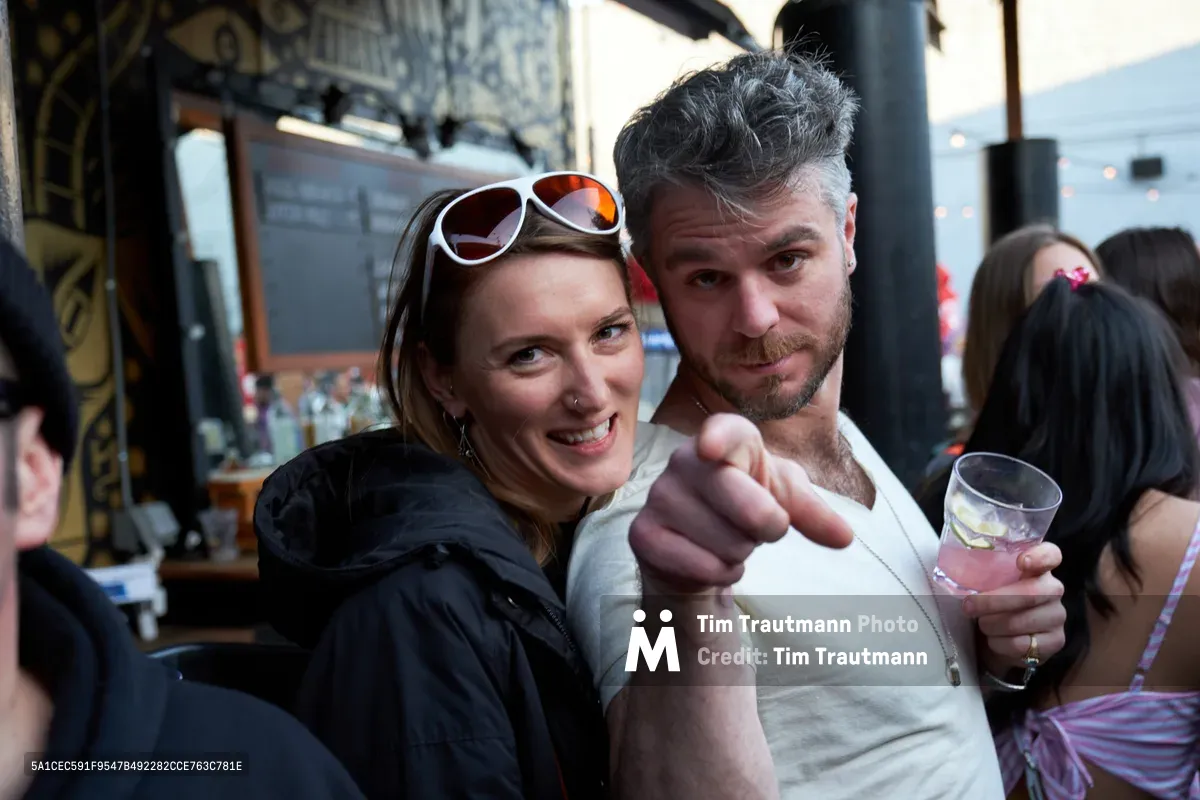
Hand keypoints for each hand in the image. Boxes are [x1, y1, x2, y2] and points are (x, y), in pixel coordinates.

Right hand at [628, 413, 853, 596]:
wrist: (696, 544)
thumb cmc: (745, 508)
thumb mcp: (784, 500)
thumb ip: (815, 514)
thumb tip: (845, 537)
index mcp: (725, 441)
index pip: (724, 433)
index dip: (720, 439)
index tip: (712, 449)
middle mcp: (685, 460)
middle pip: (743, 502)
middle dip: (768, 525)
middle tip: (762, 526)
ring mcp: (659, 497)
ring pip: (727, 542)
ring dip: (740, 552)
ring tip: (726, 540)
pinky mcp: (643, 534)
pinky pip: (702, 566)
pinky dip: (718, 572)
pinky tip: (708, 559)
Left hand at [962, 542, 1066, 672]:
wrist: (1002, 641)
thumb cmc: (993, 605)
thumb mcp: (989, 586)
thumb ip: (984, 576)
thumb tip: (957, 572)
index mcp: (1037, 568)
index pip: (1051, 554)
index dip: (1039, 556)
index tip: (1021, 562)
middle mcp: (1053, 589)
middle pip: (1031, 592)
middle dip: (994, 601)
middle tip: (968, 607)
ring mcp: (1057, 616)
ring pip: (1021, 622)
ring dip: (992, 625)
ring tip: (983, 625)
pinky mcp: (1056, 641)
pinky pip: (1021, 644)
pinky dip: (999, 644)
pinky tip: (996, 640)